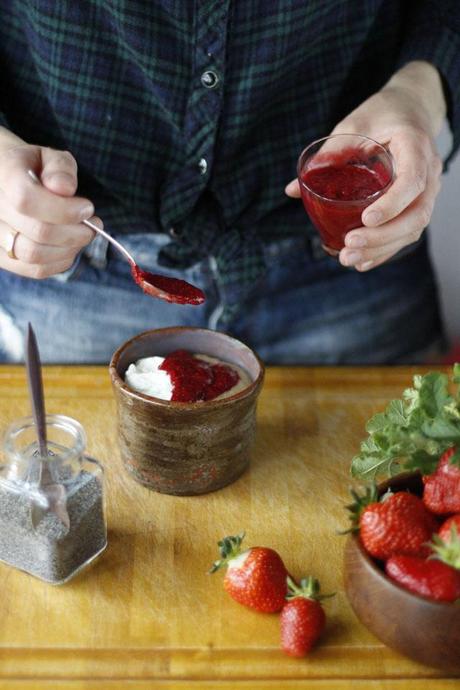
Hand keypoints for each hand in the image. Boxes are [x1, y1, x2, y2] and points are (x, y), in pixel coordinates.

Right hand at [0, 127, 97, 278]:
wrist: (6, 183)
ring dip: (69, 248)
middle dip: (75, 232)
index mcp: (2, 176)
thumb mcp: (48, 157)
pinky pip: (35, 270)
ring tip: (82, 234)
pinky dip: (61, 261)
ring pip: (35, 255)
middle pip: (38, 231)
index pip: (26, 199)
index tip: (88, 207)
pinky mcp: (3, 258)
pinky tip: (69, 246)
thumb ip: (59, 167)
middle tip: (93, 224)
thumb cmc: (33, 169)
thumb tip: (64, 188)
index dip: (63, 209)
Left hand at [285, 61, 445, 270]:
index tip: (366, 219)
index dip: (391, 204)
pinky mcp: (417, 204)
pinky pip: (407, 233)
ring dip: (380, 249)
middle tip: (349, 245)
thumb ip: (327, 158)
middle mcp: (429, 172)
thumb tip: (292, 191)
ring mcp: (427, 191)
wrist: (410, 110)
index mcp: (415, 146)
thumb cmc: (380, 115)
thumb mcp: (352, 126)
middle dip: (382, 236)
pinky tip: (362, 262)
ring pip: (413, 229)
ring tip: (347, 258)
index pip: (412, 181)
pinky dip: (385, 250)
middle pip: (417, 214)